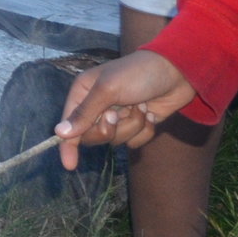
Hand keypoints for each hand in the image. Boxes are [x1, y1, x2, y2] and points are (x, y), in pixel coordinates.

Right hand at [55, 50, 197, 168]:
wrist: (177, 71)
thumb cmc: (137, 73)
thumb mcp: (108, 90)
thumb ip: (84, 113)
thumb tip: (60, 133)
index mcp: (83, 92)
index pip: (69, 124)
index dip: (68, 145)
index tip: (70, 165)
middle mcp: (98, 106)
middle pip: (93, 136)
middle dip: (109, 129)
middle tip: (116, 114)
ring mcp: (118, 116)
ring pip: (117, 140)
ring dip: (132, 126)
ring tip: (142, 107)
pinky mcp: (137, 124)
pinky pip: (135, 141)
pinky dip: (145, 130)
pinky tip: (151, 114)